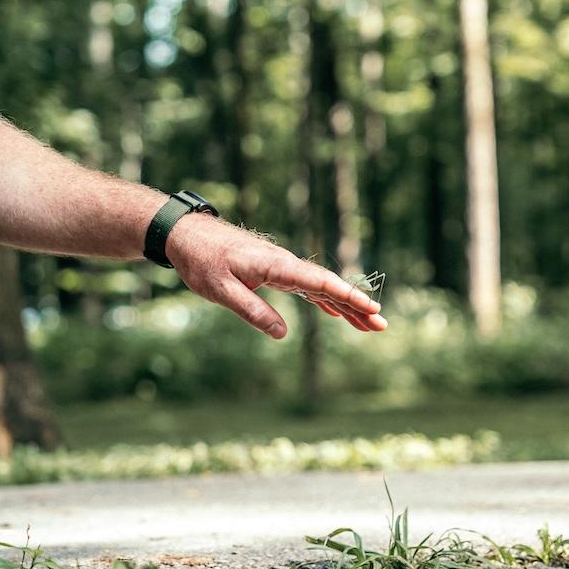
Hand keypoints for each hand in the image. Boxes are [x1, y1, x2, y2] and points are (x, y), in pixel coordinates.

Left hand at [165, 214, 387, 337]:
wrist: (186, 234)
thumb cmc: (202, 260)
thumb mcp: (220, 290)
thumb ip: (252, 311)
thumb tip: (282, 334)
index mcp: (278, 266)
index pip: (321, 283)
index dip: (348, 297)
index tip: (371, 308)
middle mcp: (286, 265)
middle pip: (330, 287)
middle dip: (357, 306)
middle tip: (381, 324)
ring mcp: (282, 268)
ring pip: (322, 289)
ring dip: (345, 306)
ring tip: (368, 324)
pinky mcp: (274, 272)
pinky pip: (307, 288)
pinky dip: (325, 301)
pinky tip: (335, 313)